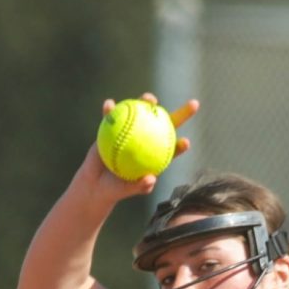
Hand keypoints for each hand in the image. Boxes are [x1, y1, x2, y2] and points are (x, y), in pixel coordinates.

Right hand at [78, 92, 199, 201]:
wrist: (96, 183)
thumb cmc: (115, 189)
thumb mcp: (126, 189)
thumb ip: (140, 185)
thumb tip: (151, 179)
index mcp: (154, 156)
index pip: (171, 151)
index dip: (180, 146)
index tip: (186, 143)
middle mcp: (147, 141)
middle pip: (166, 126)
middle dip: (181, 114)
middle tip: (191, 105)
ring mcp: (132, 132)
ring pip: (142, 114)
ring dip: (146, 103)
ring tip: (148, 99)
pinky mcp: (113, 128)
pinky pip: (112, 117)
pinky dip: (110, 110)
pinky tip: (109, 104)